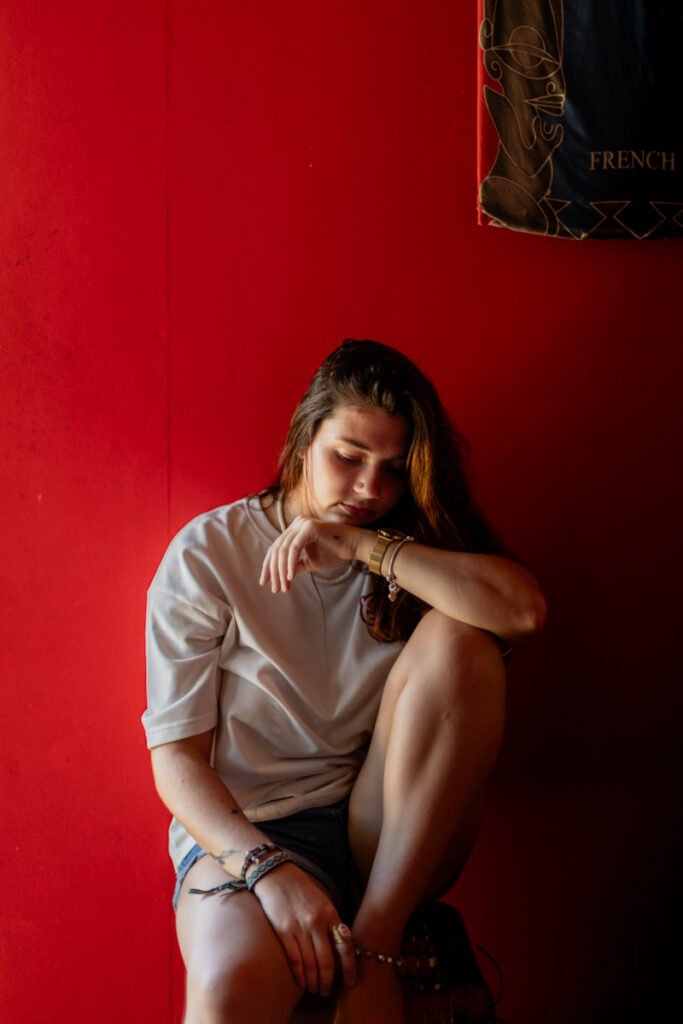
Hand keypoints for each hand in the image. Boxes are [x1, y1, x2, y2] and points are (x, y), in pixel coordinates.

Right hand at [252, 862, 356, 994]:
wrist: (276, 875)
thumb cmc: (301, 889)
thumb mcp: (322, 902)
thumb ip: (331, 923)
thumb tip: (339, 946)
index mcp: (330, 914)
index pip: (345, 947)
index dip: (350, 968)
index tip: (350, 982)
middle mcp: (317, 922)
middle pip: (327, 961)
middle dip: (328, 981)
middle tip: (327, 991)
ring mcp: (299, 927)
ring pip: (311, 964)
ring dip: (314, 981)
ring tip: (315, 989)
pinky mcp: (283, 931)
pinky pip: (294, 959)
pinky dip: (299, 974)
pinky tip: (301, 981)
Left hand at [259, 516, 358, 592]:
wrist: (355, 546)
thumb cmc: (335, 553)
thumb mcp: (310, 562)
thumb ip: (295, 565)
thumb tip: (281, 575)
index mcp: (295, 529)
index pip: (276, 548)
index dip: (268, 566)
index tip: (265, 582)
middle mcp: (297, 523)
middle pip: (277, 549)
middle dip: (274, 571)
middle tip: (275, 589)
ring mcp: (302, 524)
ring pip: (284, 550)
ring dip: (282, 571)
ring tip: (284, 587)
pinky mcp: (309, 527)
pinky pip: (295, 548)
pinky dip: (290, 564)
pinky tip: (290, 577)